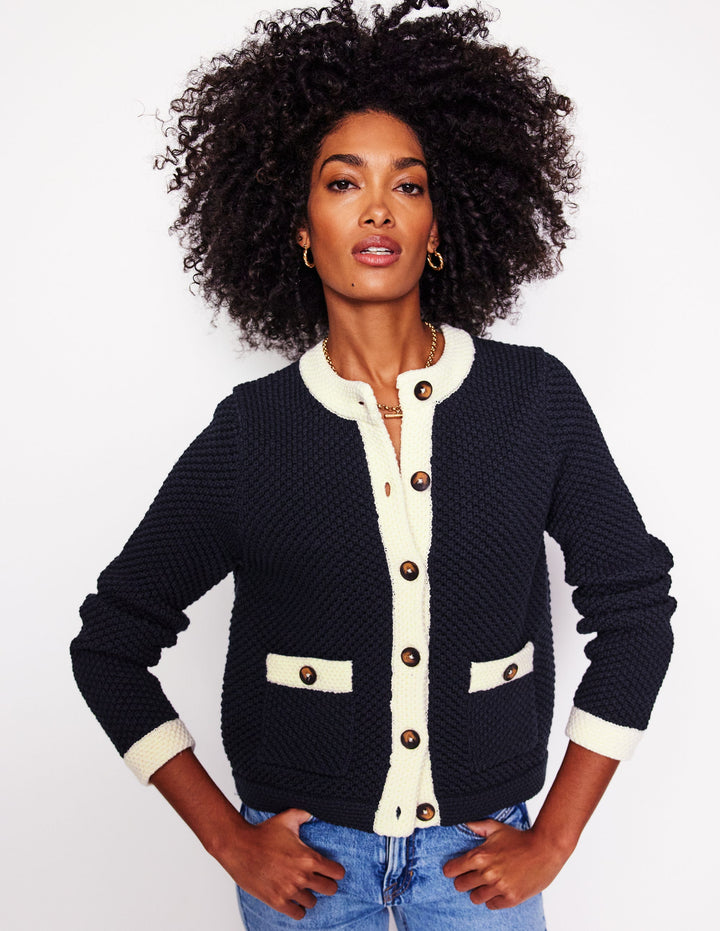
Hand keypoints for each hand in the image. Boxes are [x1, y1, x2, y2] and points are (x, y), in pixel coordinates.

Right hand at [216, 808, 344, 919]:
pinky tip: (293, 899)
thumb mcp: (287, 818)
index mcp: (308, 857)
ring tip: (302, 888)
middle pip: (330, 890)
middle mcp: (302, 876)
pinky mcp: (277, 901)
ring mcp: (290, 890)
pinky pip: (298, 914)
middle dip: (326, 884)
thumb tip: (315, 812)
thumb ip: (305, 814)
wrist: (239, 846)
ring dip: (309, 895)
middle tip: (318, 880)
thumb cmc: (263, 832)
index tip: (330, 869)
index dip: (336, 871)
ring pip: (313, 902)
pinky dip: (298, 908)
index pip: (337, 873)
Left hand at [443, 818, 569, 909]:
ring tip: (486, 883)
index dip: (452, 869)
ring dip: (478, 891)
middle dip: (463, 880)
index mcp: (480, 856)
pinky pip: (492, 905)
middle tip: (471, 876)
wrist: (545, 849)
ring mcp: (499, 887)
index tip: (455, 869)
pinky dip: (493, 899)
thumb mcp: (497, 828)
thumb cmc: (520, 838)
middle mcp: (487, 873)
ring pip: (475, 898)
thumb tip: (464, 824)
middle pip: (460, 886)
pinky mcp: (511, 898)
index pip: (452, 870)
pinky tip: (498, 889)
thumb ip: (478, 826)